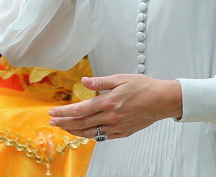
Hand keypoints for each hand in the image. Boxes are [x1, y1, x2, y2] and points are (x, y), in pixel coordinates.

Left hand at [49, 74, 182, 138]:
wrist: (162, 100)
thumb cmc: (144, 87)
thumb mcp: (122, 78)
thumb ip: (101, 81)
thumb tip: (84, 81)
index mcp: (108, 102)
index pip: (80, 109)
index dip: (64, 112)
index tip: (53, 112)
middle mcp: (110, 116)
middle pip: (81, 123)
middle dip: (65, 123)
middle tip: (53, 122)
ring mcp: (116, 126)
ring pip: (90, 133)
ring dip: (74, 131)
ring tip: (64, 128)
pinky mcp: (122, 132)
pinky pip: (102, 137)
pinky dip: (90, 135)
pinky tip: (85, 132)